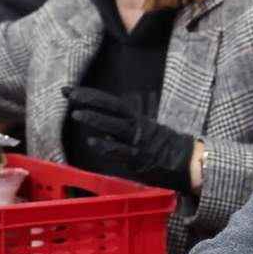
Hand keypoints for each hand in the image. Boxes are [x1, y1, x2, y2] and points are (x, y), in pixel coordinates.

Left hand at [64, 86, 196, 193]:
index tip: (71, 90)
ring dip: (95, 119)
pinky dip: (106, 146)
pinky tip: (91, 142)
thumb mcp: (145, 129)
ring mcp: (136, 142)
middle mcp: (135, 126)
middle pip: (110, 108)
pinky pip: (121, 151)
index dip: (91, 95)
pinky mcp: (138, 159)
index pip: (111, 102)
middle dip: (88, 100)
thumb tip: (104, 121)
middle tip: (67, 93)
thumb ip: (125, 125)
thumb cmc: (164, 146)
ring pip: (114, 126)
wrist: (186, 163)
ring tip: (76, 114)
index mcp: (137, 118)